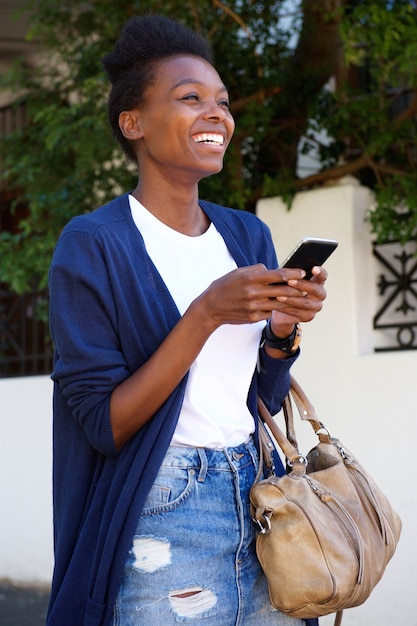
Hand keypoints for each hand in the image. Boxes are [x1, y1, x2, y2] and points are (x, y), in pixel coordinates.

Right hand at [194, 263, 324, 333]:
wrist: (210, 308)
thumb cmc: (225, 287)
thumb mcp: (238, 273)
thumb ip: (256, 270)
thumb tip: (273, 269)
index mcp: (250, 278)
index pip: (277, 275)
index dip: (293, 273)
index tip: (302, 272)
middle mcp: (253, 292)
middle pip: (283, 290)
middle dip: (297, 287)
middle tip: (307, 285)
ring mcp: (254, 306)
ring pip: (280, 303)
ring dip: (293, 300)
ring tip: (302, 297)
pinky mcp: (254, 317)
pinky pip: (271, 312)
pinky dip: (280, 309)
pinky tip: (289, 307)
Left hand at [269, 265, 327, 336]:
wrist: (282, 309)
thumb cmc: (287, 290)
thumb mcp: (290, 281)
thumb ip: (292, 276)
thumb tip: (286, 272)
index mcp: (318, 282)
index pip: (323, 276)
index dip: (320, 272)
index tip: (314, 268)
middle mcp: (320, 295)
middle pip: (315, 289)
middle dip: (302, 285)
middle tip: (289, 281)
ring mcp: (316, 307)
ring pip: (305, 303)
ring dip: (291, 299)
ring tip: (279, 296)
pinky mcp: (308, 316)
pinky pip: (297, 312)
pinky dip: (286, 308)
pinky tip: (278, 304)